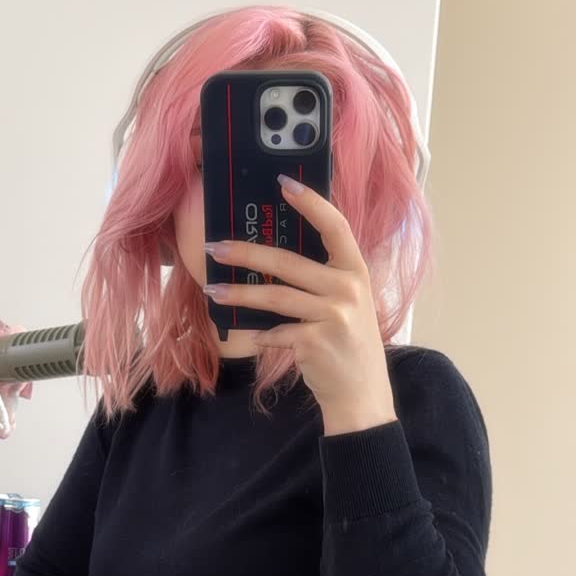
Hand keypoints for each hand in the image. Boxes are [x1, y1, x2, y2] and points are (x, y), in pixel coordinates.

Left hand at [203, 174, 396, 435]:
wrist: (362, 393)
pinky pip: (275, 331)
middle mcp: (348, 289)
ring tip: (213, 292)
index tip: (284, 182)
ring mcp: (334, 315)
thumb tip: (271, 258)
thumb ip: (322, 279)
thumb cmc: (347, 343)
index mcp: (356, 271)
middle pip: (287, 262)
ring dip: (238, 295)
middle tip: (215, 248)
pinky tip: (252, 337)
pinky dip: (260, 335)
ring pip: (274, 297)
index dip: (311, 203)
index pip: (336, 226)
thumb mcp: (347, 304)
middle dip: (246, 254)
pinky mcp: (316, 342)